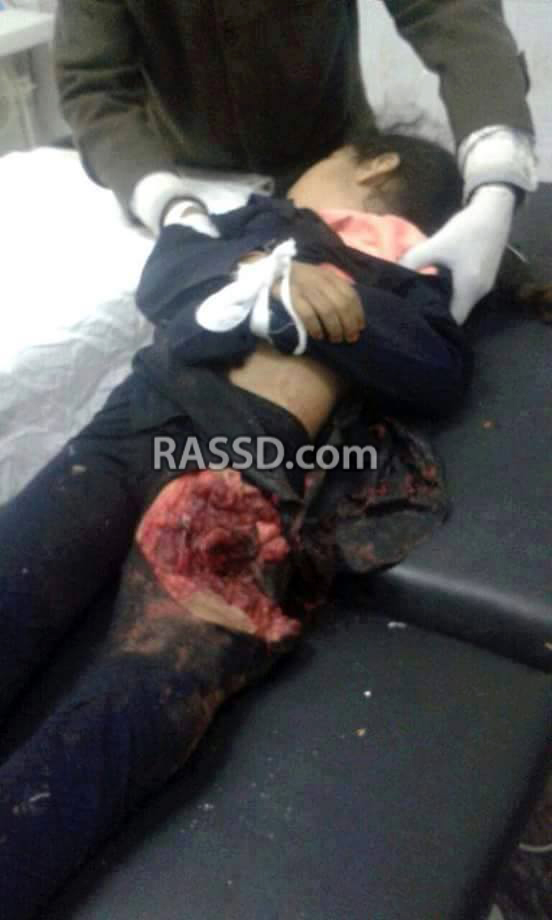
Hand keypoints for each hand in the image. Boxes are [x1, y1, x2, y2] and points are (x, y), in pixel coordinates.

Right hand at [275, 260, 364, 343]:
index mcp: (331, 277)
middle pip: (341, 304)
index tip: (360, 328)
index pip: (350, 295)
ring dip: (334, 328)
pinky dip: (316, 327)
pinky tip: (319, 335)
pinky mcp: (293, 296)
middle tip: (350, 338)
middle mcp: (321, 281)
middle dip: (348, 324)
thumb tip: (354, 316)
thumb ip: (336, 292)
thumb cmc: (303, 280)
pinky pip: (308, 314)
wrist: (277, 272)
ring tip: (336, 339)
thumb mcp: (322, 280)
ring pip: (327, 310)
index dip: (358, 313)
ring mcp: (306, 288)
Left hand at [399, 185, 515, 323]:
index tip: (418, 317)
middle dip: (439, 310)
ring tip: (425, 295)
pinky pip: (467, 292)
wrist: (495, 209)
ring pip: (462, 302)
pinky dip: (454, 291)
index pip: (453, 320)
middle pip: (458, 312)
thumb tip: (394, 273)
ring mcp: (485, 285)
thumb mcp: (436, 245)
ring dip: (446, 300)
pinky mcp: (486, 276)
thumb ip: (414, 260)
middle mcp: (480, 293)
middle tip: (417, 307)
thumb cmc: (467, 230)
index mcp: (469, 290)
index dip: (436, 320)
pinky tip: (441, 282)